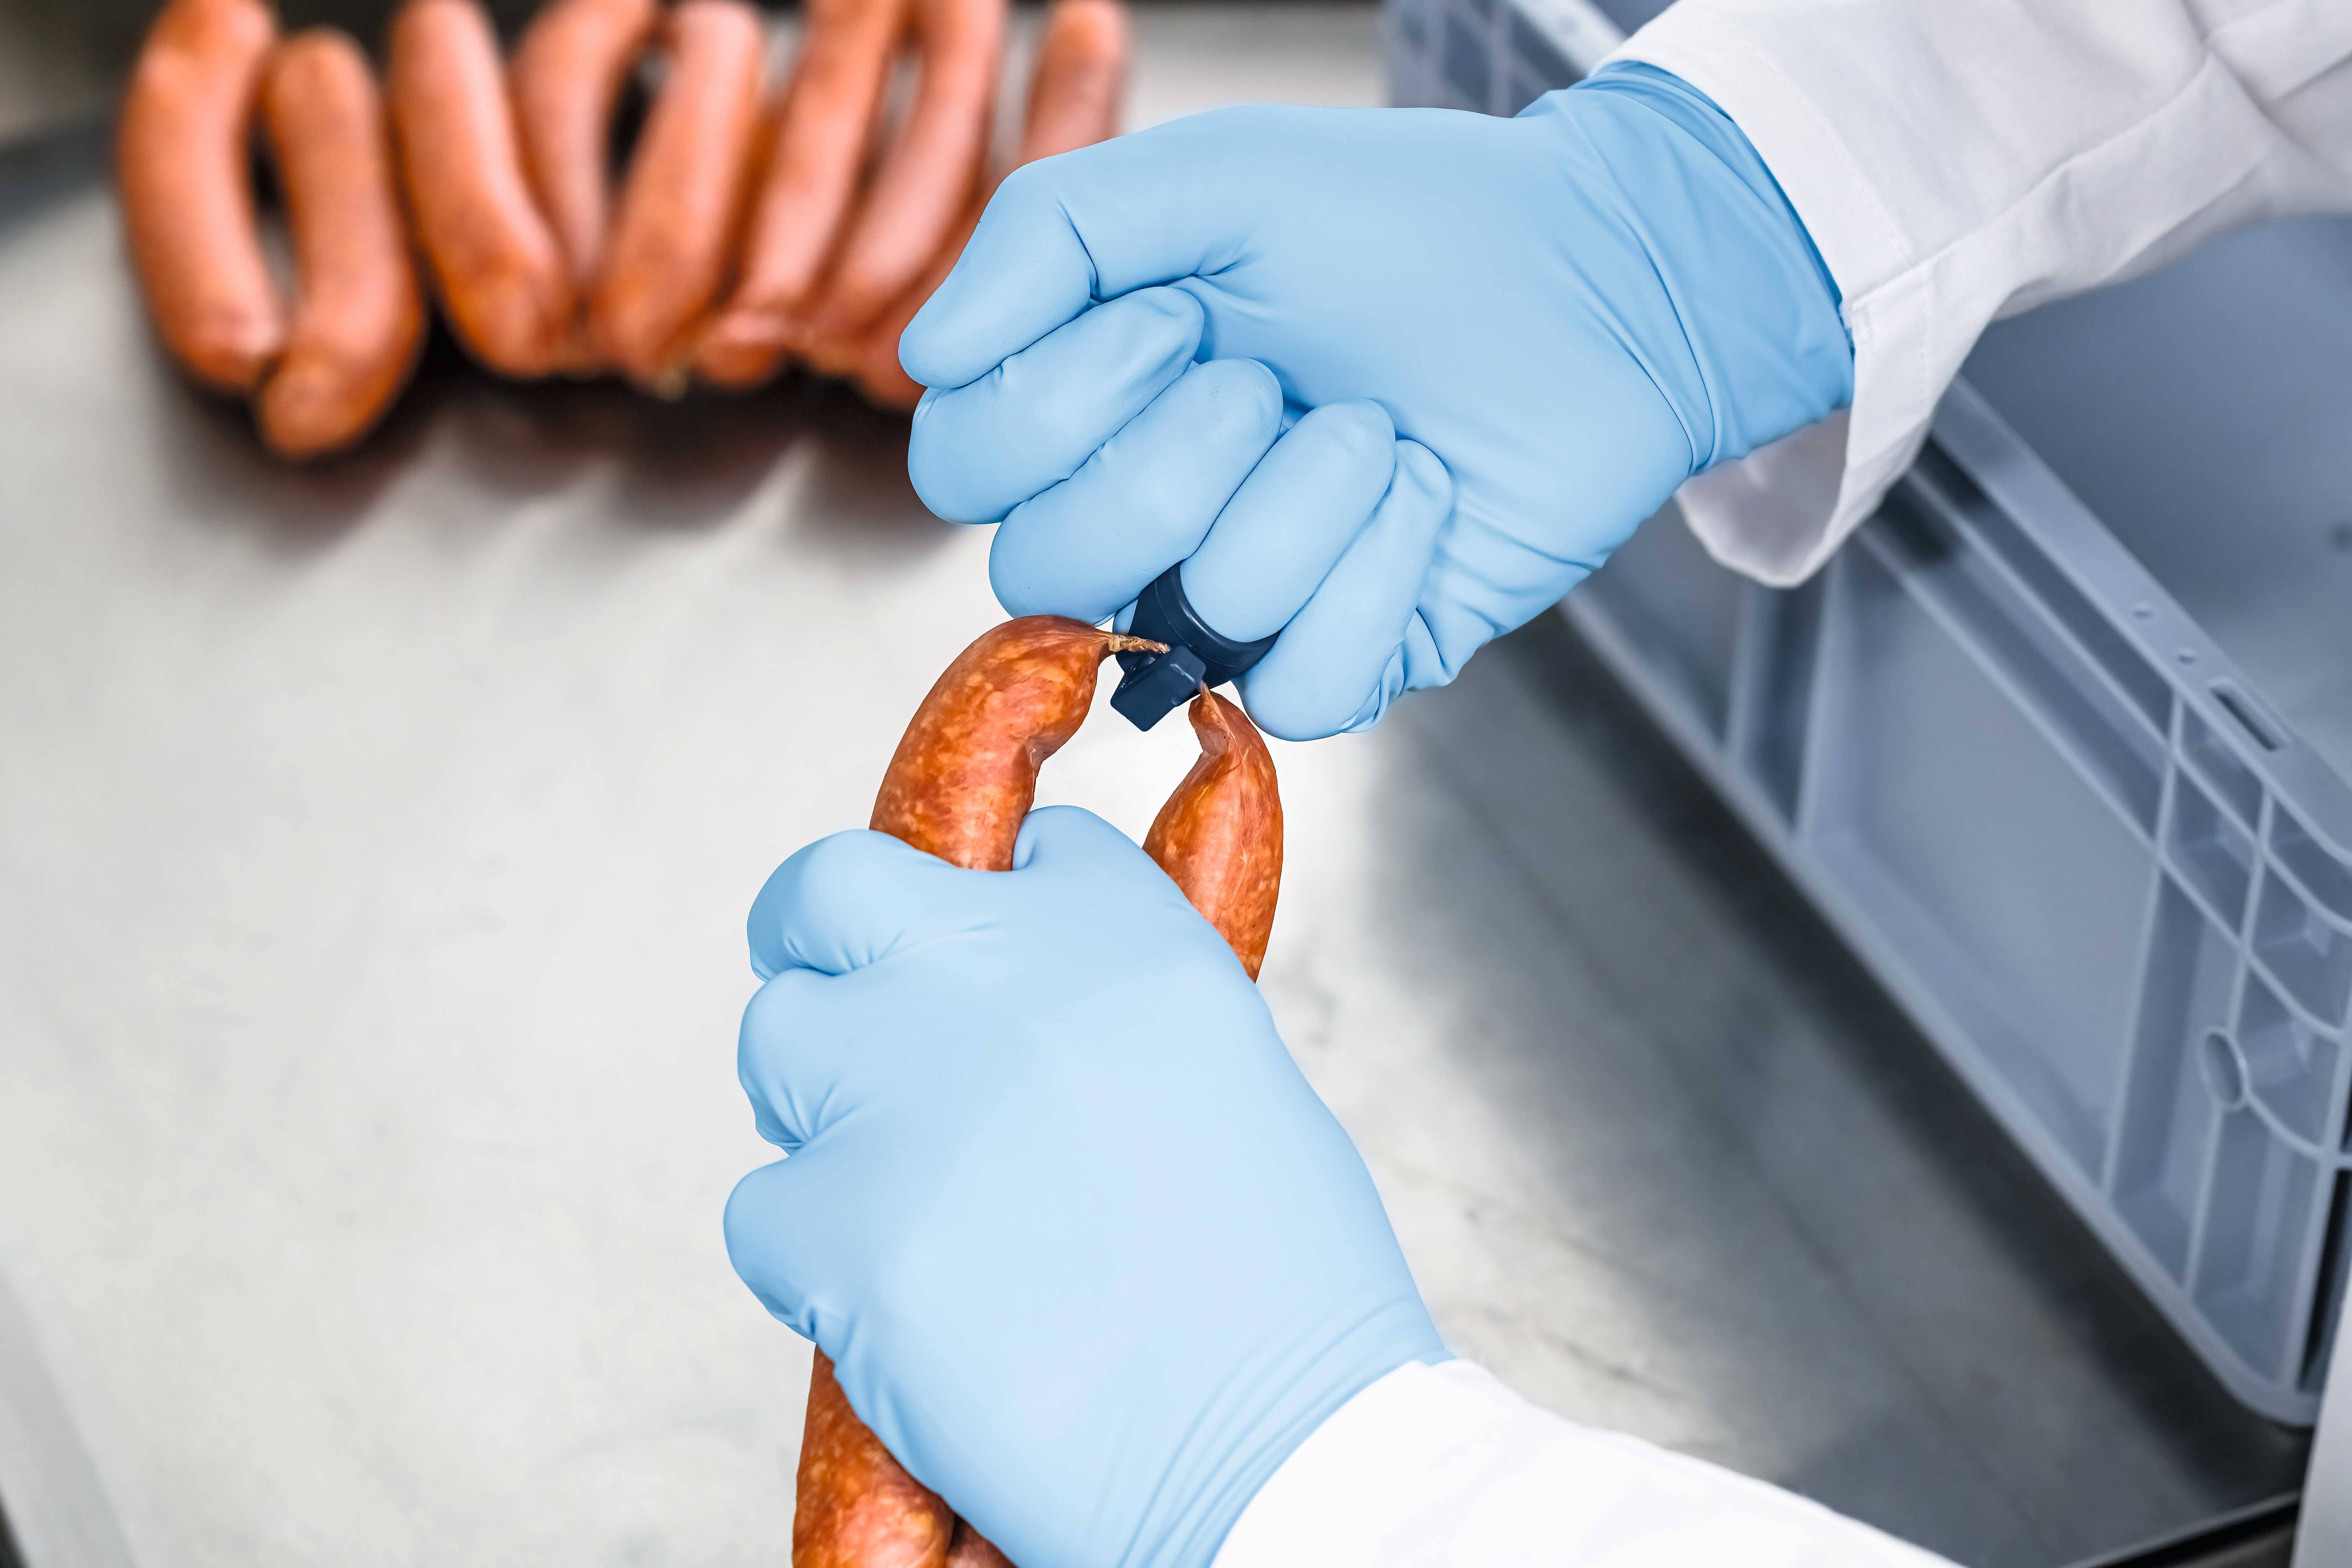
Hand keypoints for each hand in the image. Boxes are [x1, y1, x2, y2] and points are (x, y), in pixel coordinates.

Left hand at [724, 808, 1445, 1567]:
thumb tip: (1023, 1014)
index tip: (993, 979)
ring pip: (776, 1040)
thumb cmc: (1277, 1284)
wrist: (1277, 1440)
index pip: (1012, 850)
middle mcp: (991, 974)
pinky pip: (761, 1209)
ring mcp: (898, 1090)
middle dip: (822, 941)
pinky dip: (811, 1258)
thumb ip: (1108, 1013)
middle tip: (848, 1018)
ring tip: (906, 1196)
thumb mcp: (1224, 1074)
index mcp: (1114, 930)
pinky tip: (899, 1302)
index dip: (989, 915)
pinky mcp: (834, 1222)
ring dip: (822, 1108)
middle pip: (832, 888)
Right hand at [901, 66, 1853, 737]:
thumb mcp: (1213, 176)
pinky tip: (1427, 496)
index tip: (1176, 320)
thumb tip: (927, 352)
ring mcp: (1244, 607)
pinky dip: (1386, 565)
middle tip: (1275, 380)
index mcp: (1087, 411)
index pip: (961, 468)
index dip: (1056, 405)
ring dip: (1314, 489)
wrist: (1586, 279)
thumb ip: (1049, 232)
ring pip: (1205, 611)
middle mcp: (1144, 522)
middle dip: (1183, 452)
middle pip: (1052, 565)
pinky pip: (1307, 685)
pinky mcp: (1348, 661)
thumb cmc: (1402, 222)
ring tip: (1377, 427)